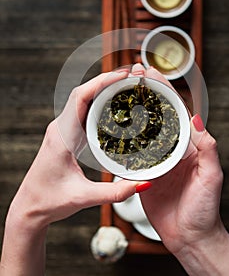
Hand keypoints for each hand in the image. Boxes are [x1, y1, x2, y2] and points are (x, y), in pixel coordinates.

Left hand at [8, 69, 148, 228]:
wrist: (30, 208)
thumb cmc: (49, 201)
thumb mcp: (83, 197)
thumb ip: (115, 193)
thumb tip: (142, 184)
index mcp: (61, 136)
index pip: (80, 97)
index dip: (102, 82)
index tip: (123, 76)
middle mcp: (60, 128)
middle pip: (83, 92)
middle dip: (107, 80)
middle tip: (131, 78)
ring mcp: (63, 130)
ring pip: (83, 100)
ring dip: (103, 89)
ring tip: (126, 86)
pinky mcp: (67, 135)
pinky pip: (83, 111)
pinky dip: (99, 102)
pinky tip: (114, 105)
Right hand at [135, 65, 223, 253]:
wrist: (190, 236)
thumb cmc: (205, 208)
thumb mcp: (212, 176)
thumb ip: (208, 149)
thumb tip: (199, 120)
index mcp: (188, 145)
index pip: (176, 111)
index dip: (164, 91)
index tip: (151, 74)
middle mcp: (171, 149)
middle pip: (156, 115)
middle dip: (145, 94)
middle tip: (131, 76)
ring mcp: (156, 160)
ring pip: (142, 130)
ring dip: (133, 111)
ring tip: (119, 94)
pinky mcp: (143, 173)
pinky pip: (131, 153)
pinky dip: (123, 139)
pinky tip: (114, 128)